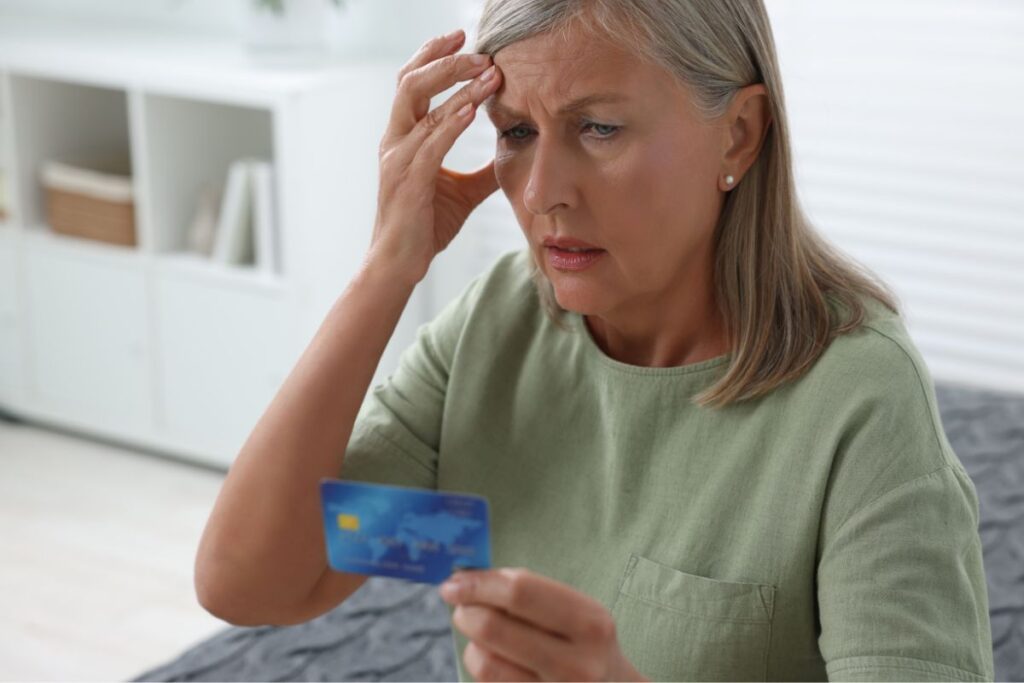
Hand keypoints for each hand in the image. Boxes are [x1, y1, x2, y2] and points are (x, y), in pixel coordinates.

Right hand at [368, 28, 502, 285]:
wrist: (400, 263)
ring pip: (420, 105)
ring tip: (485, 70)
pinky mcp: (408, 180)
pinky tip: (472, 108)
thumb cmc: (425, 226)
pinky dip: (451, 121)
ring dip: (455, 83)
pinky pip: (430, 142)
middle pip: (410, 81)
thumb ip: (484, 170)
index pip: (413, 84)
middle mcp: (394, 141)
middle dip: (443, 59)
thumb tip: (515, 155)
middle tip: (476, 47)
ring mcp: (397, 159)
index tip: (464, 40)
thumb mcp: (463, 192)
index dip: (435, 58)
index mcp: (402, 138)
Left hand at [439, 567, 648, 681]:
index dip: (480, 583)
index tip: (455, 581)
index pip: (520, 592)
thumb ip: (530, 593)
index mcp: (590, 622)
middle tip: (460, 606)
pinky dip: (481, 665)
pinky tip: (492, 656)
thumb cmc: (587, 644)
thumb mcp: (578, 612)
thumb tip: (469, 577)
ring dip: (471, 642)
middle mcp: (577, 662)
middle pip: (494, 628)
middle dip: (466, 611)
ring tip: (480, 633)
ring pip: (484, 663)